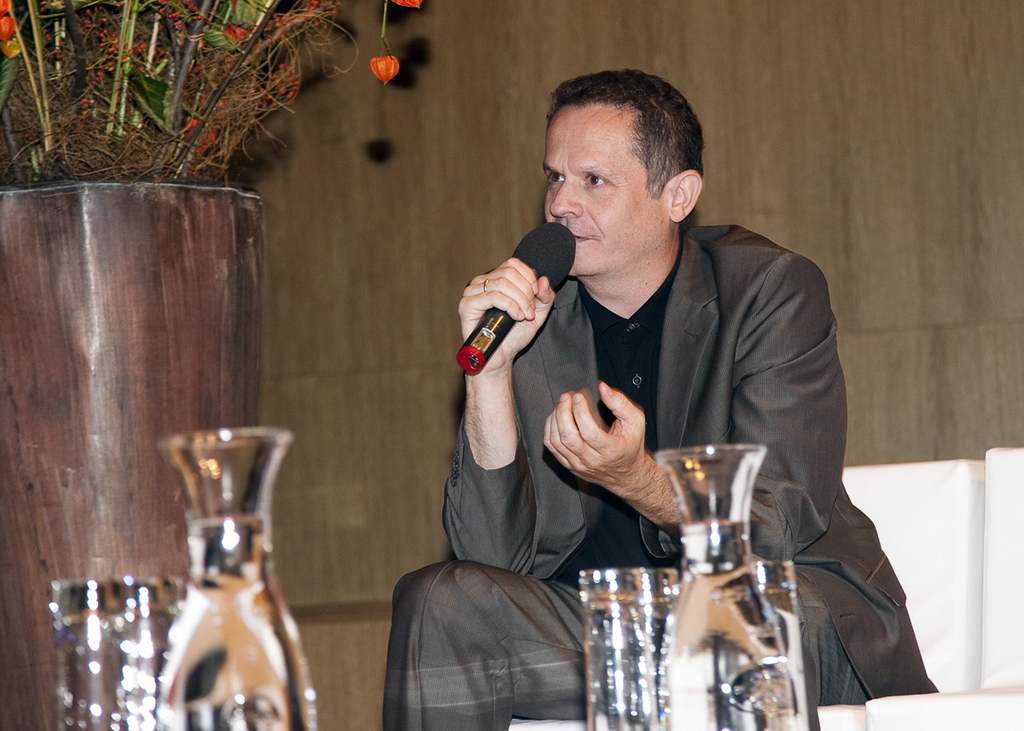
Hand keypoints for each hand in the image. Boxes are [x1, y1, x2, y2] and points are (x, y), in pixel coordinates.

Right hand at [458, 257, 555, 374]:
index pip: (513, 264)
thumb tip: (543, 280)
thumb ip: (545, 297)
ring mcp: (472, 292)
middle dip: (526, 291)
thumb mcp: (537, 314)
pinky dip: (510, 305)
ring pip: (502, 283)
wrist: (500, 357)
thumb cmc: (514, 336)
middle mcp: (482, 282)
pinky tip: (516, 317)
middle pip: (509, 272)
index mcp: (495, 279)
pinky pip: (492, 296)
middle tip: (531, 310)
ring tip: (525, 316)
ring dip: (520, 300)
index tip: (536, 296)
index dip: (529, 277)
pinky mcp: (467, 304)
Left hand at [543, 381, 677, 529]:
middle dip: (563, 411)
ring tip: (563, 404)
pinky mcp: (569, 465)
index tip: (580, 396)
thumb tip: (602, 388)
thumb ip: (620, 402)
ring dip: (555, 418)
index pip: (589, 432)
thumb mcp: (635, 421)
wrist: (627, 473)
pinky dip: (550, 429)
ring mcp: (578, 465)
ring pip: (556, 441)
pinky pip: (552, 447)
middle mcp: (593, 460)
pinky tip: (557, 417)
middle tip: (567, 397)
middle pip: (568, 436)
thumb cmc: (630, 445)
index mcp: (610, 450)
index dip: (580, 411)